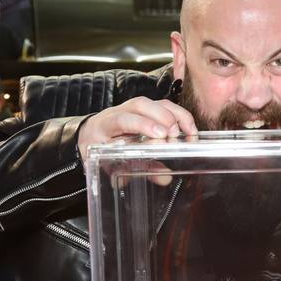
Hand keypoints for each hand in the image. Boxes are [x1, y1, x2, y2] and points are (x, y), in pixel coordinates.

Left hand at [77, 97, 197, 161]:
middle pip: (141, 104)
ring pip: (155, 102)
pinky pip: (165, 106)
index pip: (122, 119)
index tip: (160, 135)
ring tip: (189, 132)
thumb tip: (164, 178)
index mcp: (105, 125)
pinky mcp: (147, 109)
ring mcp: (133, 108)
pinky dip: (180, 115)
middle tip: (175, 135)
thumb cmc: (100, 151)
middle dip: (162, 117)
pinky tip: (189, 129)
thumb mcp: (112, 165)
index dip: (142, 124)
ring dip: (176, 115)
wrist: (90, 136)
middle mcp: (119, 111)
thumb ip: (136, 171)